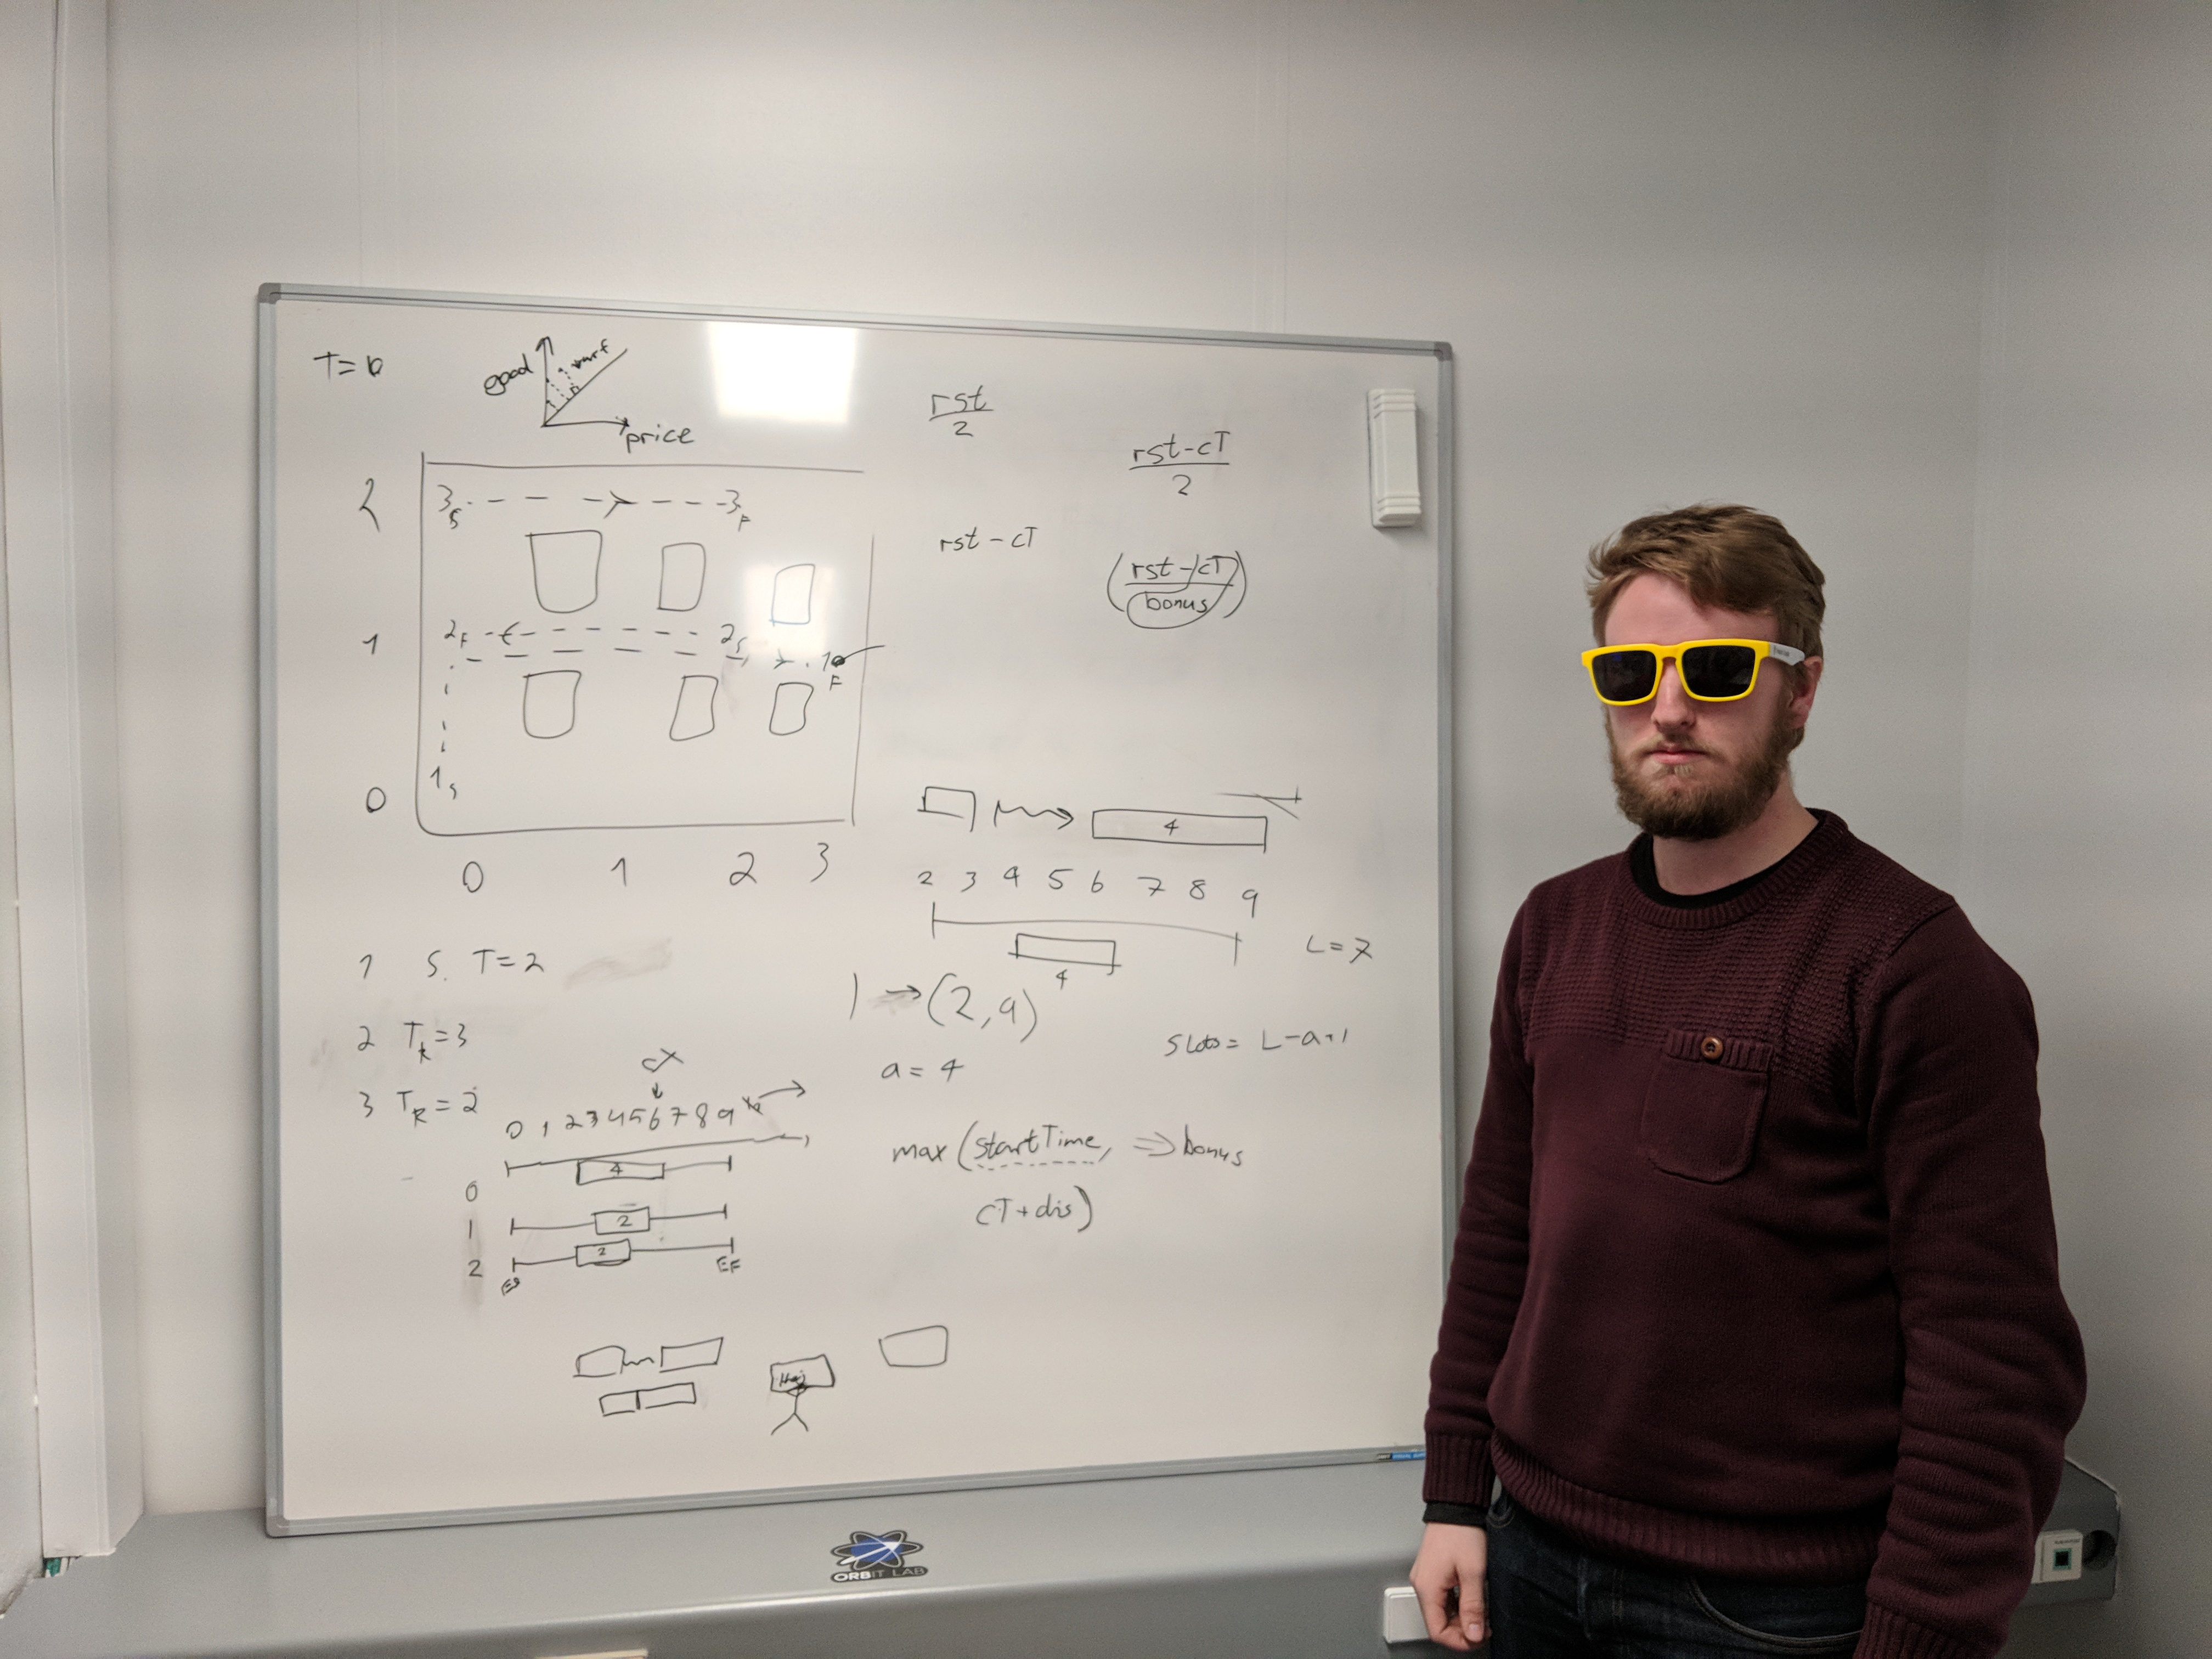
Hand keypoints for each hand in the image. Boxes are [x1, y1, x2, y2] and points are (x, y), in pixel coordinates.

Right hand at [1410, 1520, 1487, 1649]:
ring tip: (1481, 1615)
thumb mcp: (1473, 1572)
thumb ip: (1472, 1606)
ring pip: (1441, 1612)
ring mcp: (1427, 1578)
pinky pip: (1443, 1599)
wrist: (1456, 1507)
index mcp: (1427, 1588)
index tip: (1478, 1638)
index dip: (1458, 1641)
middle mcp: (1422, 1585)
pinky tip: (1472, 1602)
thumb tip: (1473, 1634)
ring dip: (1461, 1619)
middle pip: (1438, 1623)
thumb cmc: (1462, 1533)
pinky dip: (1457, 1606)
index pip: (1436, 1630)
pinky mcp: (1433, 1572)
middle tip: (1484, 1627)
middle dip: (1462, 1631)